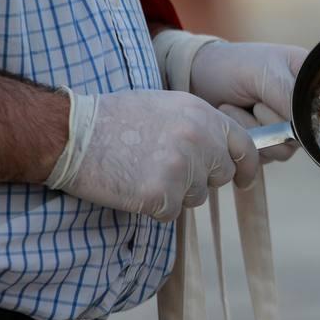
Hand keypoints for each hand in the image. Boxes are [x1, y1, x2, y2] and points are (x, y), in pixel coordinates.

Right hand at [48, 90, 259, 221]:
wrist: (72, 133)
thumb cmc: (113, 119)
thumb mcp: (164, 106)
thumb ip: (197, 126)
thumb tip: (221, 150)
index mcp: (201, 113)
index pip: (243, 145)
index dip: (247, 166)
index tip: (245, 179)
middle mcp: (199, 138)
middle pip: (220, 175)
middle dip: (200, 179)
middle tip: (166, 169)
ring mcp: (182, 167)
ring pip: (196, 197)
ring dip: (174, 193)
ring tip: (142, 170)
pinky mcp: (162, 194)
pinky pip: (171, 213)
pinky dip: (154, 207)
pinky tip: (133, 186)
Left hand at [188, 41, 307, 162]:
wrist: (197, 78)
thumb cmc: (233, 65)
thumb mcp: (263, 71)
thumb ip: (288, 95)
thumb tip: (305, 126)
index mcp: (310, 81)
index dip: (299, 113)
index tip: (271, 103)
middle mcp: (302, 107)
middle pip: (303, 134)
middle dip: (271, 121)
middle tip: (254, 103)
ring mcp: (285, 127)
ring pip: (284, 149)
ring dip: (254, 130)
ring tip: (236, 108)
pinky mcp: (268, 142)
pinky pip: (266, 156)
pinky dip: (246, 139)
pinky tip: (234, 119)